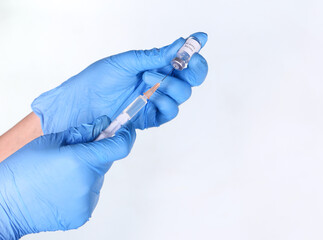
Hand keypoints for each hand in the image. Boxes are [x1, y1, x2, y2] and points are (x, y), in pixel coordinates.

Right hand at [0, 116, 134, 238]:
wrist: (5, 205)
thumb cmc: (22, 170)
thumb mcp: (50, 141)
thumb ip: (82, 132)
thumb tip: (103, 125)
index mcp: (80, 161)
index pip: (120, 147)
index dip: (125, 135)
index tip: (125, 129)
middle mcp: (88, 183)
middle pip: (105, 161)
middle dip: (96, 154)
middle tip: (75, 153)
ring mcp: (86, 202)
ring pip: (97, 178)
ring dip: (87, 173)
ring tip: (62, 175)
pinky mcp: (82, 215)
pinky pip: (90, 194)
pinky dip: (82, 188)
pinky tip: (62, 188)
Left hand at [32, 32, 207, 133]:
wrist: (82, 102)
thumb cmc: (100, 79)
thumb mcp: (128, 62)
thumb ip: (156, 56)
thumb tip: (180, 44)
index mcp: (156, 66)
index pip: (184, 60)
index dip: (194, 51)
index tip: (199, 41)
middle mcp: (160, 82)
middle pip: (192, 79)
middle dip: (193, 69)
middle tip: (184, 62)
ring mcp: (157, 100)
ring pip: (183, 94)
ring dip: (170, 84)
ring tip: (148, 79)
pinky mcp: (152, 117)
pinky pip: (170, 112)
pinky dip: (164, 102)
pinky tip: (150, 96)